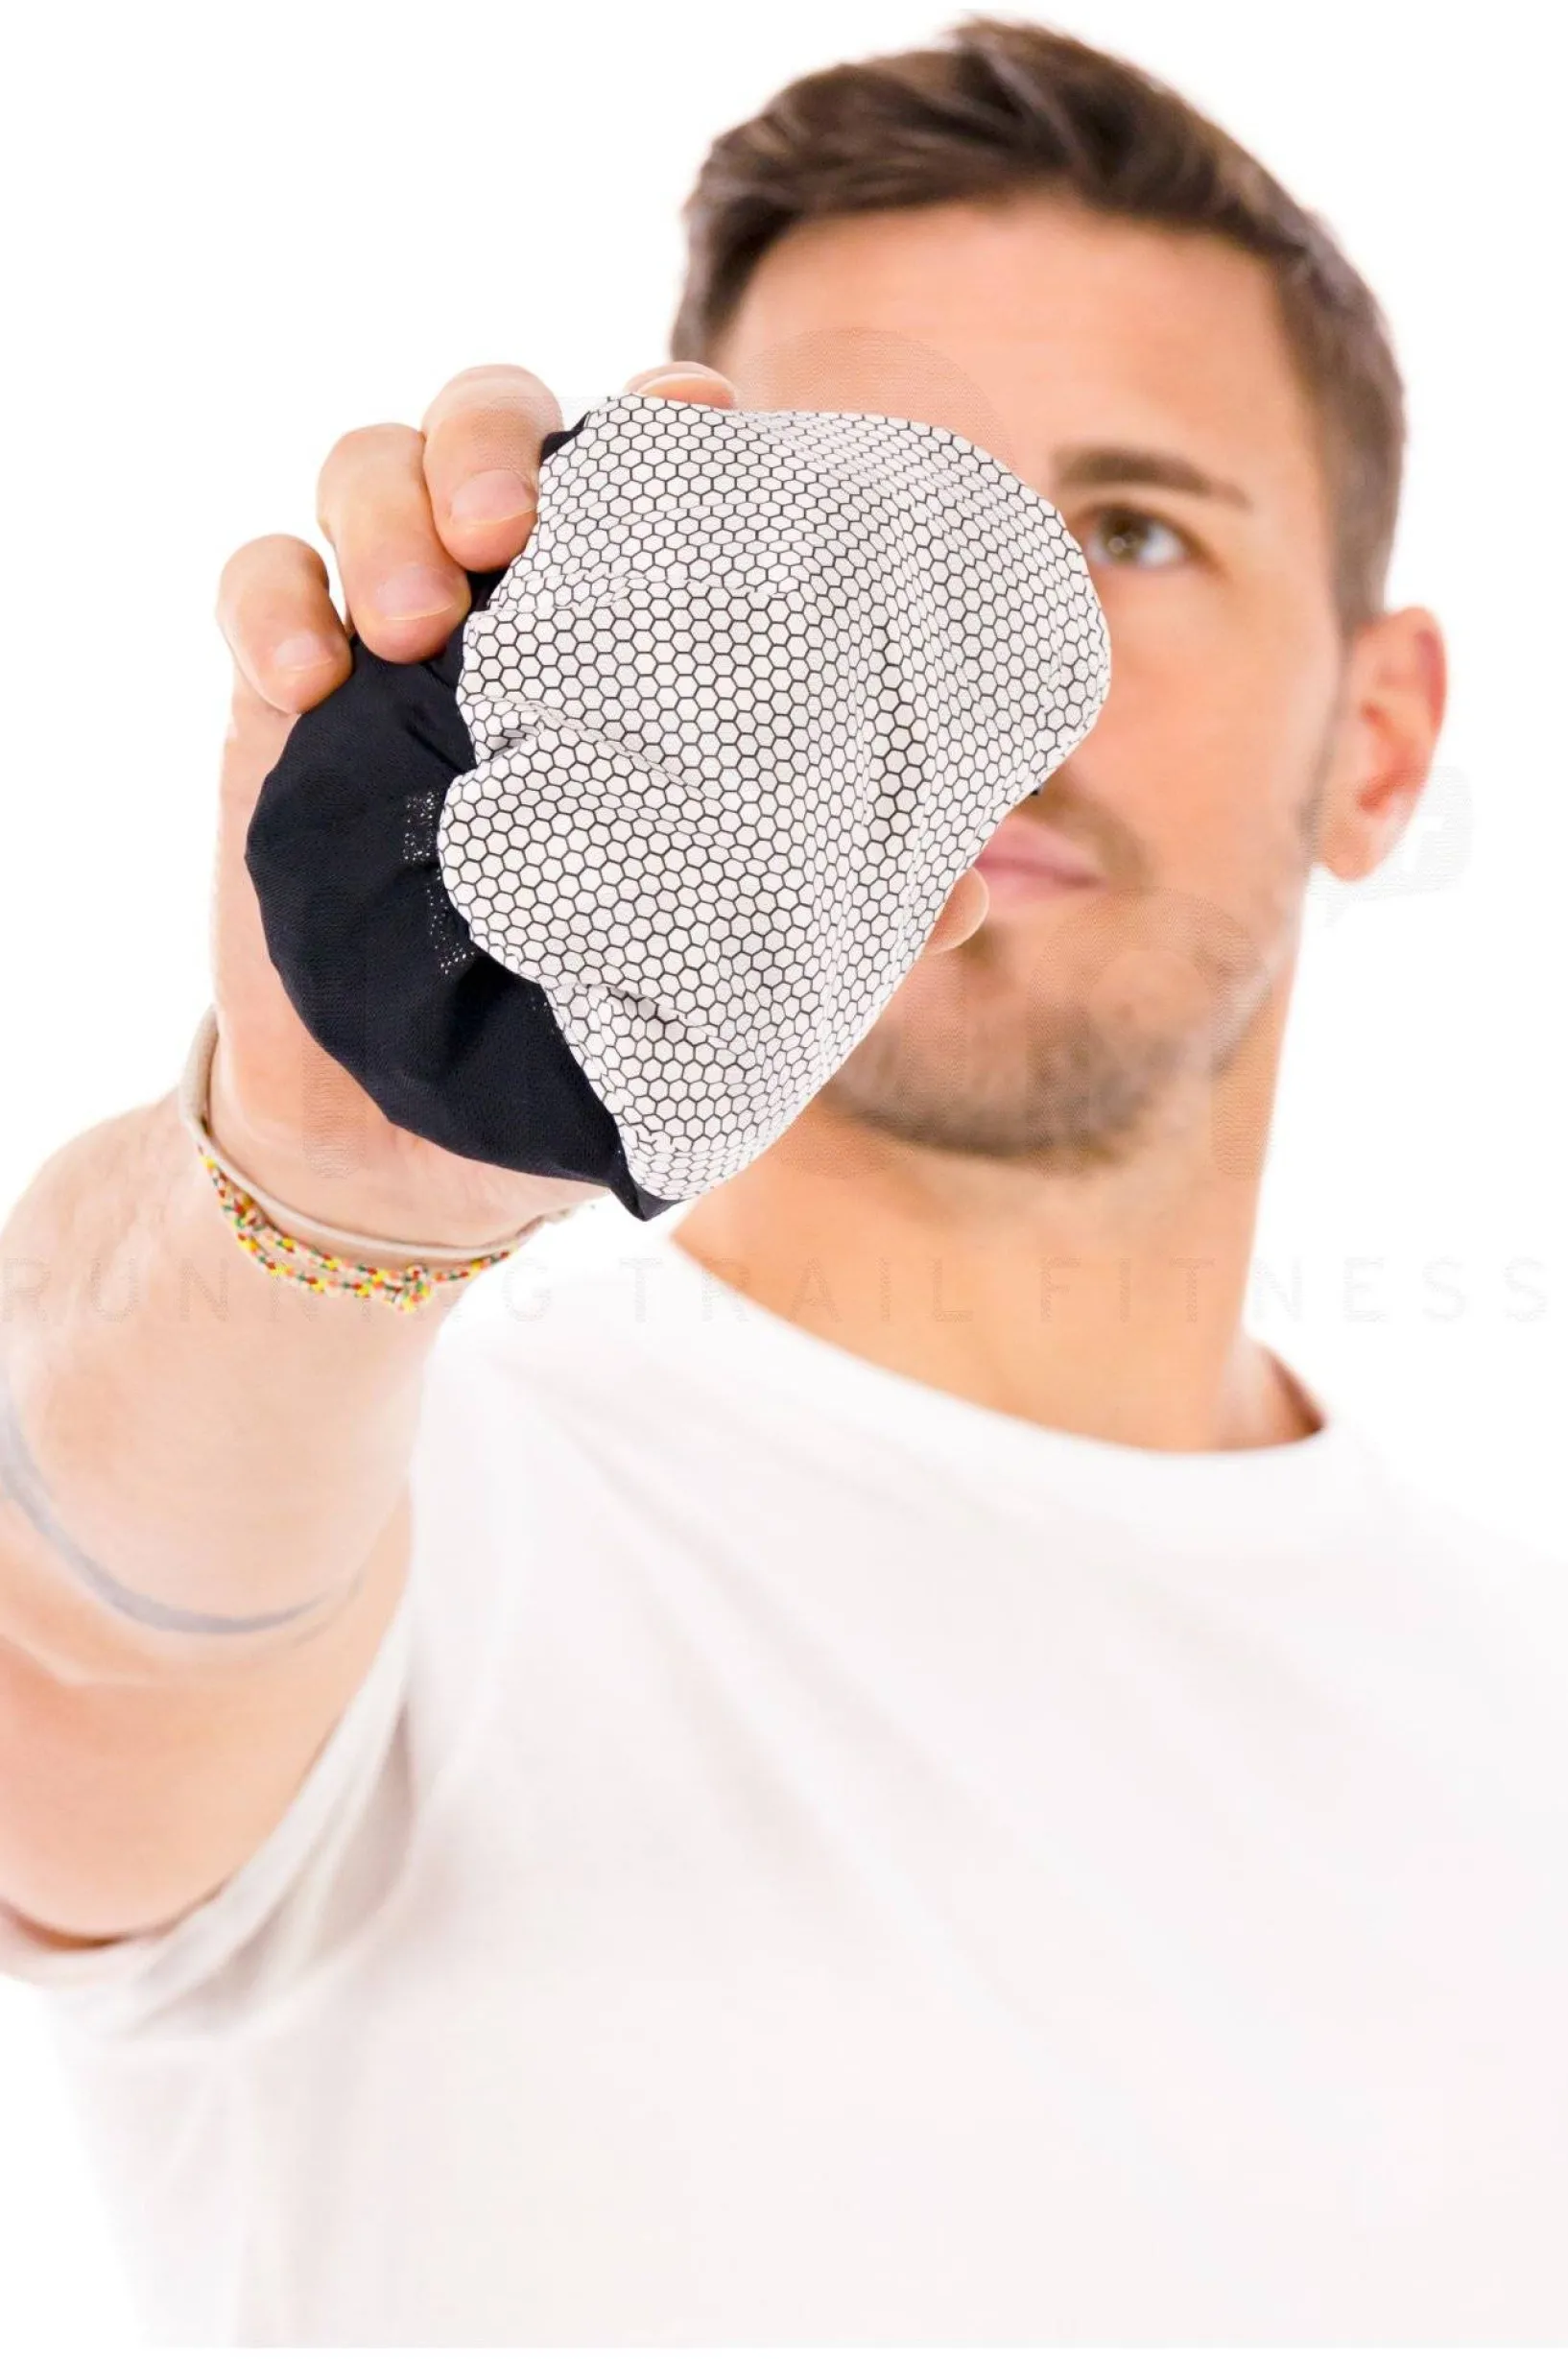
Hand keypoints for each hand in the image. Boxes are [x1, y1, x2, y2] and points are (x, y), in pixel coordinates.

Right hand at [208, 361, 988, 1249]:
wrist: (409, 1142)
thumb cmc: (580, 1030)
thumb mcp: (720, 990)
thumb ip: (839, 936)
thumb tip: (975, 892)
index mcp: (628, 637)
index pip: (650, 465)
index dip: (669, 409)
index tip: (707, 418)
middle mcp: (512, 605)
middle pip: (491, 419)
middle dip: (493, 436)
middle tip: (506, 529)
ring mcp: (389, 638)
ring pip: (364, 465)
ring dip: (383, 506)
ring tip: (411, 623)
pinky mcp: (280, 702)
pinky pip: (255, 579)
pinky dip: (270, 600)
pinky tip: (302, 681)